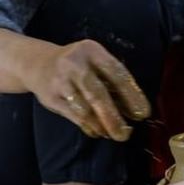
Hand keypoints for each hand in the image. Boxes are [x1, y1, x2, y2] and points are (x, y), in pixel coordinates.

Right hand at [24, 39, 149, 140]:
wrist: (38, 64)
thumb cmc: (78, 64)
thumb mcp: (94, 60)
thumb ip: (112, 79)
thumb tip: (134, 107)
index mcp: (92, 51)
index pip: (116, 73)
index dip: (132, 94)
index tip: (143, 113)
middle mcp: (75, 64)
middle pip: (98, 94)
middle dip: (114, 116)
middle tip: (127, 133)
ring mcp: (61, 82)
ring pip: (85, 109)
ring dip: (102, 124)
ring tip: (115, 134)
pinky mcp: (51, 98)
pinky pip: (73, 116)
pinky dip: (88, 126)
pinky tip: (98, 131)